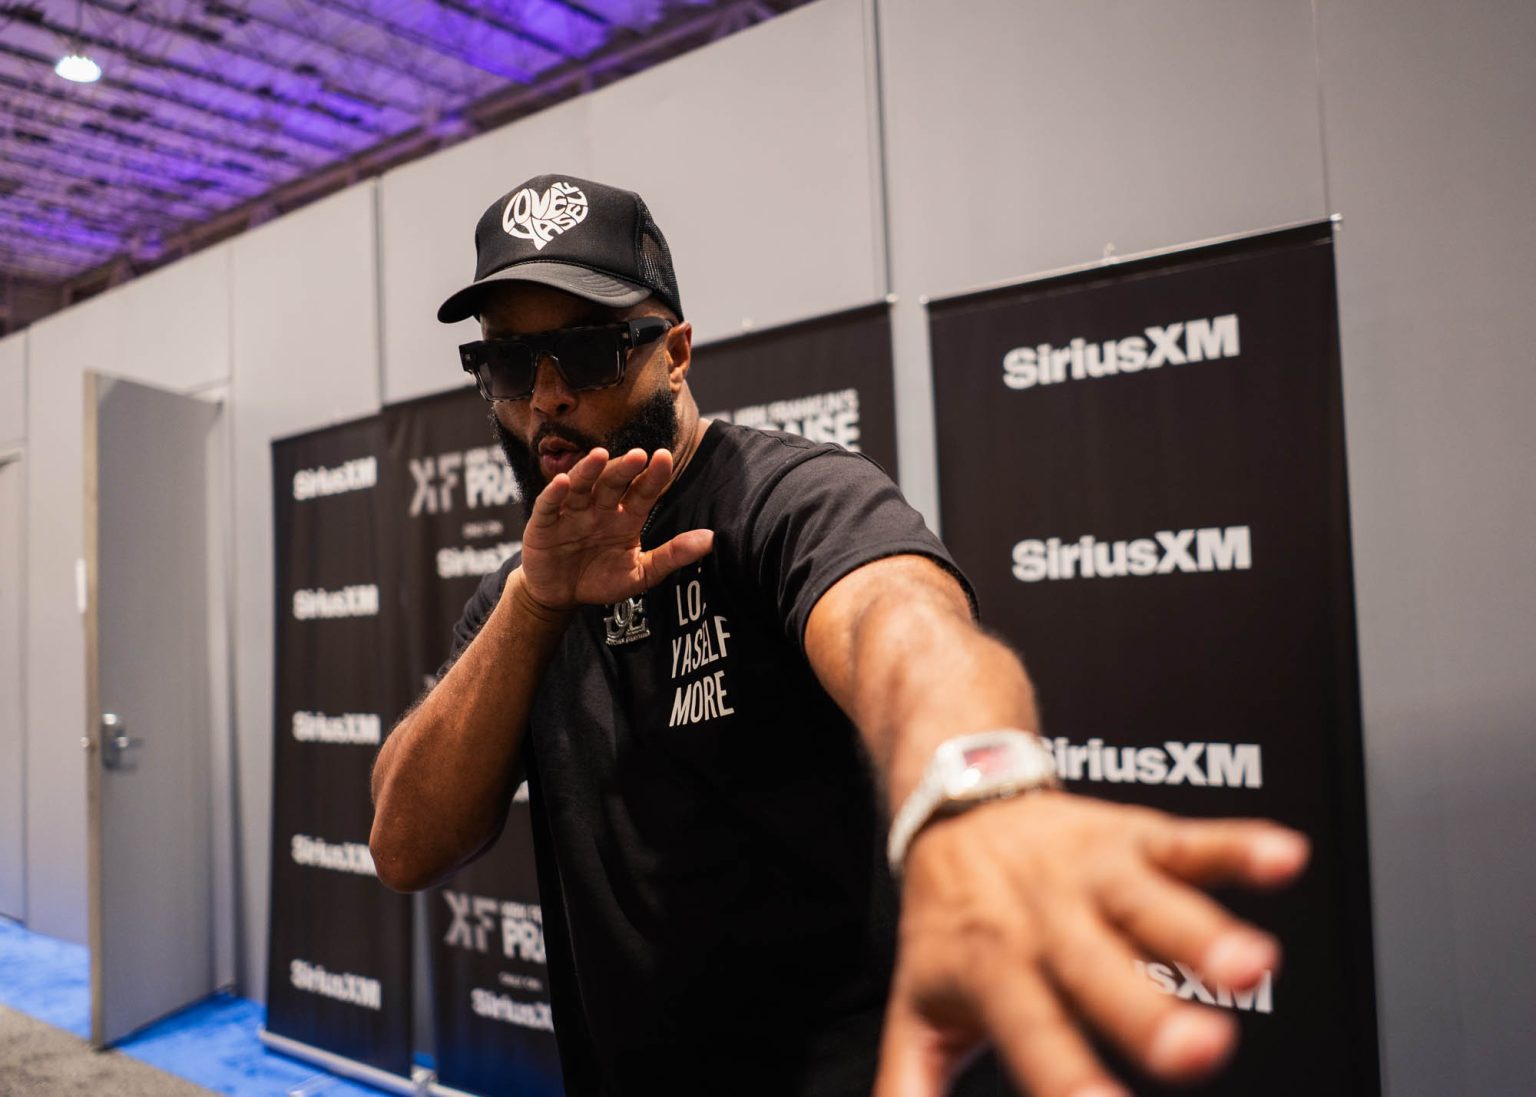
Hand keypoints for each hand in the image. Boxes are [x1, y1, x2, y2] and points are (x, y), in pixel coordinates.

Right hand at [517, 447, 713, 612]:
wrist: (560, 596)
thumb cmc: (600, 580)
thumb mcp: (640, 573)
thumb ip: (673, 555)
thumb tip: (712, 540)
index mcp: (625, 517)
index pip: (643, 492)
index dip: (653, 476)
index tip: (665, 458)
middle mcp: (599, 508)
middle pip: (612, 482)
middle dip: (625, 468)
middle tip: (639, 455)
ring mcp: (571, 512)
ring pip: (581, 485)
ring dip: (589, 470)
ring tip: (600, 457)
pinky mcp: (543, 524)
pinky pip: (549, 505)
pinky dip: (554, 493)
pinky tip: (562, 482)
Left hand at [874, 791, 1308, 1096]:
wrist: (955, 809)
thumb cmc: (949, 925)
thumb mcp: (916, 1008)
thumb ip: (910, 1085)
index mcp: (992, 967)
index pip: (1030, 1032)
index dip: (1064, 1076)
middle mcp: (1044, 918)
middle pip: (1098, 969)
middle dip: (1148, 1011)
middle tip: (1197, 1053)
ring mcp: (1092, 874)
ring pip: (1149, 902)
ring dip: (1202, 930)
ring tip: (1254, 962)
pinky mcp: (1134, 836)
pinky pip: (1188, 839)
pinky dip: (1235, 847)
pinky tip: (1281, 857)